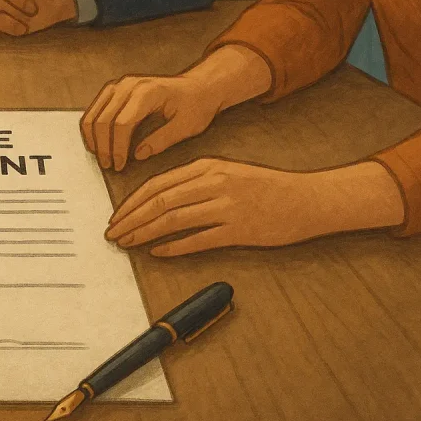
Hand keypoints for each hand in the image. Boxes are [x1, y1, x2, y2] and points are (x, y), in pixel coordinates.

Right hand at [80, 45, 274, 170]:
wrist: (199, 86)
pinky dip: (92, 128)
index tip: (120, 165)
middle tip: (109, 166)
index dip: (118, 148)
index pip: (122, 123)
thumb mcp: (186, 126)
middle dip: (103, 147)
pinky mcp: (115, 89)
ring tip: (101, 157)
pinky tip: (97, 144)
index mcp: (148, 92)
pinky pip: (94, 109)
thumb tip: (138, 155)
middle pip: (103, 118)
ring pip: (93, 113)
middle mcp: (129, 84)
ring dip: (93, 138)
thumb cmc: (196, 105)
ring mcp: (119, 85)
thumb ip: (162, 141)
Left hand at [104, 159, 405, 256]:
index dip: (131, 202)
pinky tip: (157, 253)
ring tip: (127, 243)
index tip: (117, 216)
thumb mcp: (227, 172)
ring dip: (144, 233)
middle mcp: (213, 183)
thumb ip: (194, 181)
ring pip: (172, 220)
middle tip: (113, 234)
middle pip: (159, 202)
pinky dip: (173, 247)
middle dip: (130, 219)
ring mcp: (226, 206)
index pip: (157, 185)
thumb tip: (158, 199)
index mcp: (206, 167)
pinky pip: (197, 240)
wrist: (308, 199)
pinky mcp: (239, 230)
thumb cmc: (266, 187)